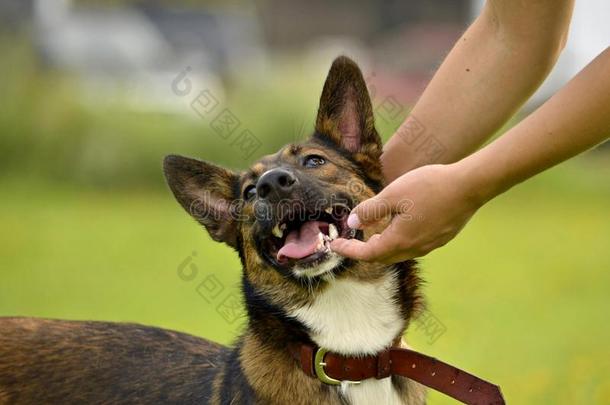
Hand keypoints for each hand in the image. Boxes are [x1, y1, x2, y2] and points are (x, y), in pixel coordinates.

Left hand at [330, 163, 484, 262]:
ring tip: (373, 233)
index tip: (335, 245)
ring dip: (382, 246)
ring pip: (400, 252)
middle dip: (364, 251)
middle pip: (383, 257)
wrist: (469, 186)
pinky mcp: (441, 237)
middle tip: (351, 240)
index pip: (367, 254)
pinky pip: (414, 245)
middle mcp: (415, 248)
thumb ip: (371, 209)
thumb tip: (353, 221)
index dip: (349, 250)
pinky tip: (398, 225)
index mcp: (400, 240)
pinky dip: (399, 241)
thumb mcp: (393, 194)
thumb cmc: (430, 187)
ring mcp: (431, 244)